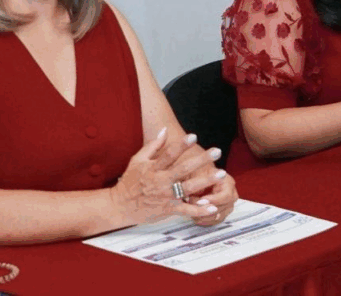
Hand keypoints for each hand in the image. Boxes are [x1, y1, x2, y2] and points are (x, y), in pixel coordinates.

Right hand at [111, 128, 228, 225]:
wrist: (120, 206)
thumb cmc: (130, 182)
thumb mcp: (137, 160)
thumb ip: (152, 146)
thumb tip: (164, 130)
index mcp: (153, 168)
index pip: (169, 154)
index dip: (181, 145)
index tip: (194, 136)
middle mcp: (161, 181)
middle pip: (183, 169)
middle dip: (201, 160)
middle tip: (217, 151)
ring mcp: (166, 196)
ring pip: (188, 188)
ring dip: (206, 182)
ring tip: (221, 174)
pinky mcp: (168, 209)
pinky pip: (186, 210)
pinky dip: (199, 209)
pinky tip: (213, 207)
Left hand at [190, 174, 238, 226]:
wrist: (200, 175)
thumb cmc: (199, 172)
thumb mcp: (197, 174)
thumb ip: (199, 183)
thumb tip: (198, 195)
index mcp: (228, 182)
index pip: (226, 195)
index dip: (214, 200)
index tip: (199, 201)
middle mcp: (231, 194)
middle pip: (223, 208)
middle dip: (207, 210)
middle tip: (193, 208)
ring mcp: (228, 205)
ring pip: (219, 216)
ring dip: (205, 217)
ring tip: (192, 212)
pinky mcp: (223, 212)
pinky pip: (216, 221)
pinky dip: (205, 221)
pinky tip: (196, 217)